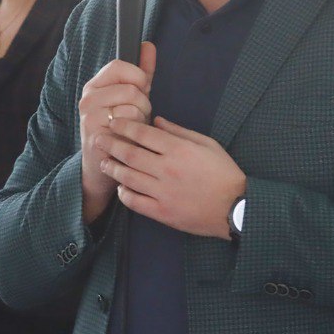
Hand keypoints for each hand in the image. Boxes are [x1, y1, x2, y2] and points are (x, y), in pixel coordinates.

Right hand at [77, 43, 155, 223]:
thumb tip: (148, 45)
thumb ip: (141, 72)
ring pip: (132, 107)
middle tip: (138, 116)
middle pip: (130, 88)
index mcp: (94, 86)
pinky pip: (129, 126)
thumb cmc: (120, 129)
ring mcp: (89, 118)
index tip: (142, 89)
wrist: (103, 164)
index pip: (119, 66)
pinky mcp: (96, 136)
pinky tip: (129, 140)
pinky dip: (136, 134)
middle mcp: (87, 99)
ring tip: (133, 129)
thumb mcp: (131, 98)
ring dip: (141, 120)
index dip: (137, 76)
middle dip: (143, 103)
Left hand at [98, 116, 246, 238]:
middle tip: (98, 139)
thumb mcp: (207, 144)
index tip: (113, 122)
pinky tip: (121, 187)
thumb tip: (157, 120)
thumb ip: (179, 131)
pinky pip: (135, 202)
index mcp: (178, 149)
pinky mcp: (162, 212)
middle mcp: (167, 169)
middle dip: (110, 144)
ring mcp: (163, 192)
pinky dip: (124, 193)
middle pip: (130, 154)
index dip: (124, 126)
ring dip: (113, 168)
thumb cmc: (224, 172)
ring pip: (128, 177)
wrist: (235, 207)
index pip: (143, 133)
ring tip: (104, 162)